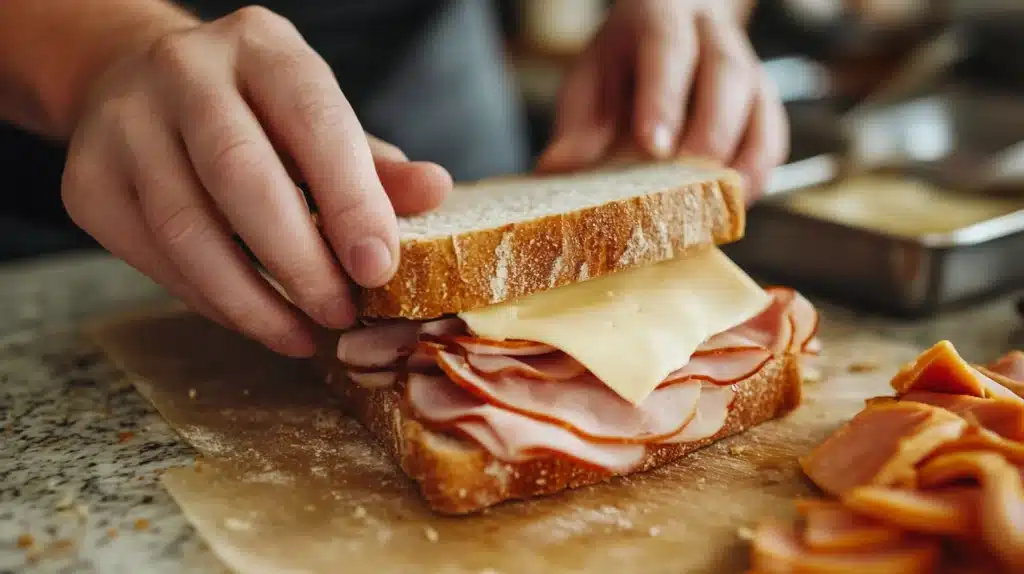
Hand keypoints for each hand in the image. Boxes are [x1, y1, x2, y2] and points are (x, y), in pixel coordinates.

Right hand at [61, 6, 451, 356]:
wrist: (137, 80)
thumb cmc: (255, 112)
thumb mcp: (320, 121)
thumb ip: (373, 165)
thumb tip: (436, 190)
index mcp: (261, 48)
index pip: (312, 120)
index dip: (349, 199)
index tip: (379, 268)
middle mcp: (183, 72)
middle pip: (240, 174)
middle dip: (299, 259)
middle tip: (341, 314)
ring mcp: (123, 125)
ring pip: (187, 229)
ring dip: (252, 300)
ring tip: (303, 335)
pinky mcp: (87, 182)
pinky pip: (154, 260)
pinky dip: (211, 301)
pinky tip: (255, 319)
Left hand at [537, 0, 786, 200]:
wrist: (671, 37)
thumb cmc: (625, 64)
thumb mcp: (591, 79)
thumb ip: (578, 121)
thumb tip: (555, 168)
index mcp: (661, 18)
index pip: (667, 49)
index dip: (663, 98)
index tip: (653, 146)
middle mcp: (712, 36)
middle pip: (724, 74)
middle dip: (709, 131)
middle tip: (688, 182)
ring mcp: (746, 66)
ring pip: (758, 103)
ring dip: (742, 157)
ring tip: (718, 200)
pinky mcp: (763, 101)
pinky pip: (772, 134)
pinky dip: (759, 170)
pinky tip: (735, 200)